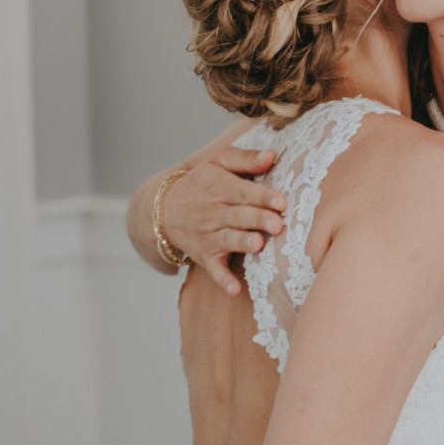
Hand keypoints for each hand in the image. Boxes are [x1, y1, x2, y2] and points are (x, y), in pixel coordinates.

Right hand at [163, 147, 285, 295]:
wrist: (162, 209)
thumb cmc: (201, 183)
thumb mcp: (218, 162)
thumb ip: (246, 159)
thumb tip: (272, 155)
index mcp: (221, 188)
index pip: (244, 192)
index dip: (262, 197)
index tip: (281, 201)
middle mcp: (215, 212)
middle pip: (239, 216)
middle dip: (258, 220)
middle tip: (277, 224)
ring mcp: (209, 235)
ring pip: (227, 239)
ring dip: (242, 243)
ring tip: (258, 244)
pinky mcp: (205, 255)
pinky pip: (213, 269)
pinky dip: (223, 280)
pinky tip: (235, 290)